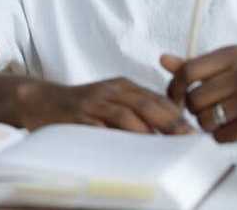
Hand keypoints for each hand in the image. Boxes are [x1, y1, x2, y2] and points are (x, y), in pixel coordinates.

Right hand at [14, 77, 194, 134]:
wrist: (40, 101)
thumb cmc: (81, 108)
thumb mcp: (110, 102)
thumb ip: (134, 112)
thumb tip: (164, 132)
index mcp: (124, 86)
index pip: (157, 98)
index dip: (177, 114)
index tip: (195, 131)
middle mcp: (112, 91)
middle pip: (147, 104)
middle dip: (170, 122)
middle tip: (189, 139)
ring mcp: (94, 102)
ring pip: (127, 114)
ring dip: (148, 131)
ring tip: (165, 146)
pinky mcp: (78, 116)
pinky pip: (100, 128)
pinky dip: (116, 138)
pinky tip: (129, 149)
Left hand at [161, 46, 236, 141]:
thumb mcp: (229, 67)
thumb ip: (196, 65)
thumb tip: (163, 59)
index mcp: (234, 54)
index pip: (188, 71)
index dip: (175, 88)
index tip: (176, 98)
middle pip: (194, 98)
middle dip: (195, 109)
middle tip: (208, 109)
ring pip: (205, 119)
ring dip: (207, 124)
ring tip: (221, 118)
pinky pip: (220, 136)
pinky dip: (222, 136)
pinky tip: (234, 128)